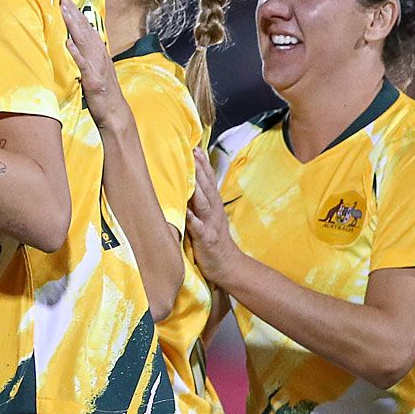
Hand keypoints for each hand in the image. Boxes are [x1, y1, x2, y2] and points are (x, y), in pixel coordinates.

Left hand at [59, 0, 131, 130]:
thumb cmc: (103, 94)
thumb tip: (75, 41)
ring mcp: (98, 67)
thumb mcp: (96, 70)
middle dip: (73, 12)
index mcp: (99, 53)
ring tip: (64, 10)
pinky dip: (76, 53)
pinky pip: (84, 65)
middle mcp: (100, 56)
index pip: (87, 28)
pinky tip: (68, 43)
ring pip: (85, 42)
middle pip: (86, 30)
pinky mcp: (93, 81)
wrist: (116, 114)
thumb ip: (88, 55)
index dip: (77, 13)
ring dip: (74, 25)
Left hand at [185, 147, 241, 284]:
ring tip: (190, 175)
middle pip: (206, 187)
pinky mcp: (206, 240)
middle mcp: (213, 212)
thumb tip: (187, 184)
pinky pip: (199, 228)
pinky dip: (193, 219)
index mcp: (213, 206)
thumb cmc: (213, 240)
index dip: (202, 164)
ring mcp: (211, 225)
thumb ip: (199, 201)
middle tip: (192, 151)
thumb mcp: (208, 217)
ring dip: (197, 188)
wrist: (228, 266)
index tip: (195, 147)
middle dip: (199, 169)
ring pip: (203, 203)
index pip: (208, 181)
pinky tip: (186, 212)